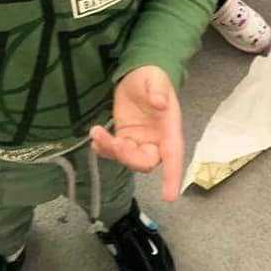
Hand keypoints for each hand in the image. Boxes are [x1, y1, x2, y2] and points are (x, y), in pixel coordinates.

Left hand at [90, 66, 183, 201]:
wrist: (138, 74)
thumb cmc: (152, 77)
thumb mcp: (155, 79)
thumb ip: (158, 90)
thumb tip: (160, 103)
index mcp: (169, 129)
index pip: (174, 156)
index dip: (172, 177)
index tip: (169, 196)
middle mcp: (155, 141)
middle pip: (145, 162)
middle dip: (127, 156)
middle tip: (113, 140)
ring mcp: (138, 141)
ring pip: (126, 159)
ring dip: (111, 150)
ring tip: (97, 132)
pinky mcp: (124, 138)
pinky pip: (114, 152)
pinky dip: (103, 148)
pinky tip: (96, 136)